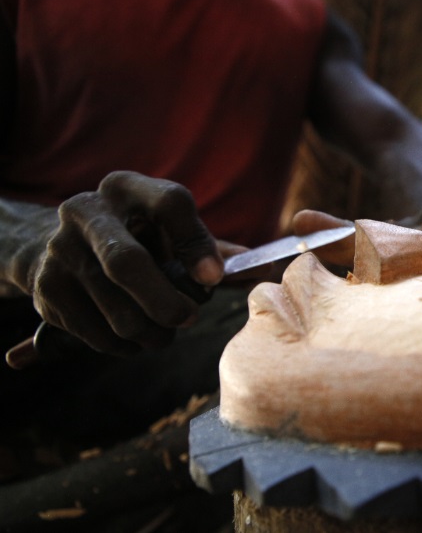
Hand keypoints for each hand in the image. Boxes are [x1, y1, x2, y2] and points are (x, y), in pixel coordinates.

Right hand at [29, 171, 222, 354]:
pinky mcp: (45, 286)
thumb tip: (265, 268)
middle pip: (126, 262)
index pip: (170, 203)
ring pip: (113, 306)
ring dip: (148, 332)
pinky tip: (132, 339)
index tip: (214, 278)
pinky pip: (92, 330)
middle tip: (189, 319)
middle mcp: (87, 210)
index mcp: (129, 188)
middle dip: (164, 302)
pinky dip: (121, 344)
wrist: (63, 248)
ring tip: (164, 335)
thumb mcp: (173, 235)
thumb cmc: (139, 241)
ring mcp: (59, 248)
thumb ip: (216, 250)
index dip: (196, 242)